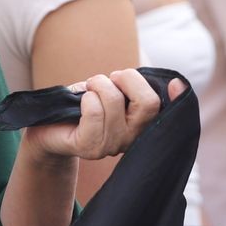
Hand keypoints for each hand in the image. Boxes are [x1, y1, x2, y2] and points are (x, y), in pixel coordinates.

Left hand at [24, 69, 186, 161]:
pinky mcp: (90, 147)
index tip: (176, 83)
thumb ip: (132, 86)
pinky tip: (79, 103)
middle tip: (109, 79)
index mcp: (142, 124)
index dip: (178, 97)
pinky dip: (85, 97)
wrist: (47, 126)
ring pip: (115, 100)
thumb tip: (170, 82)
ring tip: (89, 90)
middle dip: (128, 78)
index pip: (167, 111)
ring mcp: (113, 146)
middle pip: (148, 103)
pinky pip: (94, 110)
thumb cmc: (82, 104)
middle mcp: (132, 138)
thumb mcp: (109, 90)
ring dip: (98, 84)